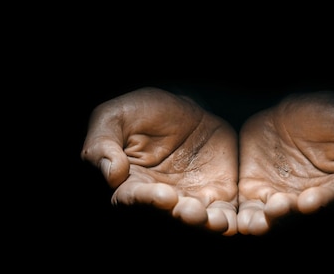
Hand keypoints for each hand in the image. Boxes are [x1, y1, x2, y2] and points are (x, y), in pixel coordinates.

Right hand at [80, 87, 238, 235]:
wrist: (183, 108)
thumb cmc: (141, 113)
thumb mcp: (114, 117)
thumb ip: (103, 143)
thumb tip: (111, 174)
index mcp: (130, 186)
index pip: (133, 200)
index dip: (147, 199)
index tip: (163, 195)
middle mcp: (160, 201)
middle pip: (168, 217)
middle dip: (181, 217)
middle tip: (190, 212)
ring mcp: (190, 201)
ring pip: (198, 223)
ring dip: (206, 225)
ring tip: (213, 220)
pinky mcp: (218, 197)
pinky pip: (224, 215)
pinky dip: (228, 223)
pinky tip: (230, 221)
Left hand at [237, 90, 333, 234]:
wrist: (297, 106)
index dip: (323, 203)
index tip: (310, 200)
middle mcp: (312, 202)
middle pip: (302, 217)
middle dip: (290, 215)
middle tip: (280, 207)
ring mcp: (283, 200)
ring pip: (275, 221)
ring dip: (269, 223)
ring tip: (265, 213)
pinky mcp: (256, 194)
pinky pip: (250, 213)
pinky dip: (248, 221)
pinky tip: (246, 222)